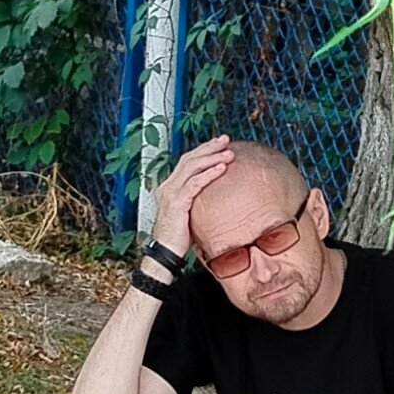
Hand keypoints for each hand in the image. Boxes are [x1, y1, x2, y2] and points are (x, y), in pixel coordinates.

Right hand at [151, 135, 233, 257]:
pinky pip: (195, 184)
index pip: (186, 162)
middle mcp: (167, 187)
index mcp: (169, 187)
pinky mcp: (177, 203)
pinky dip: (209, 174)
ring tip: (229, 154)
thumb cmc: (177, 237)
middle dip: (208, 147)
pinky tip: (221, 169)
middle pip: (189, 159)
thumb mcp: (188, 214)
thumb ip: (195, 201)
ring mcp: (170, 194)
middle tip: (225, 140)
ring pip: (192, 167)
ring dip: (212, 158)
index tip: (218, 144)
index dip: (203, 151)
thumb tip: (213, 195)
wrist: (165, 253)